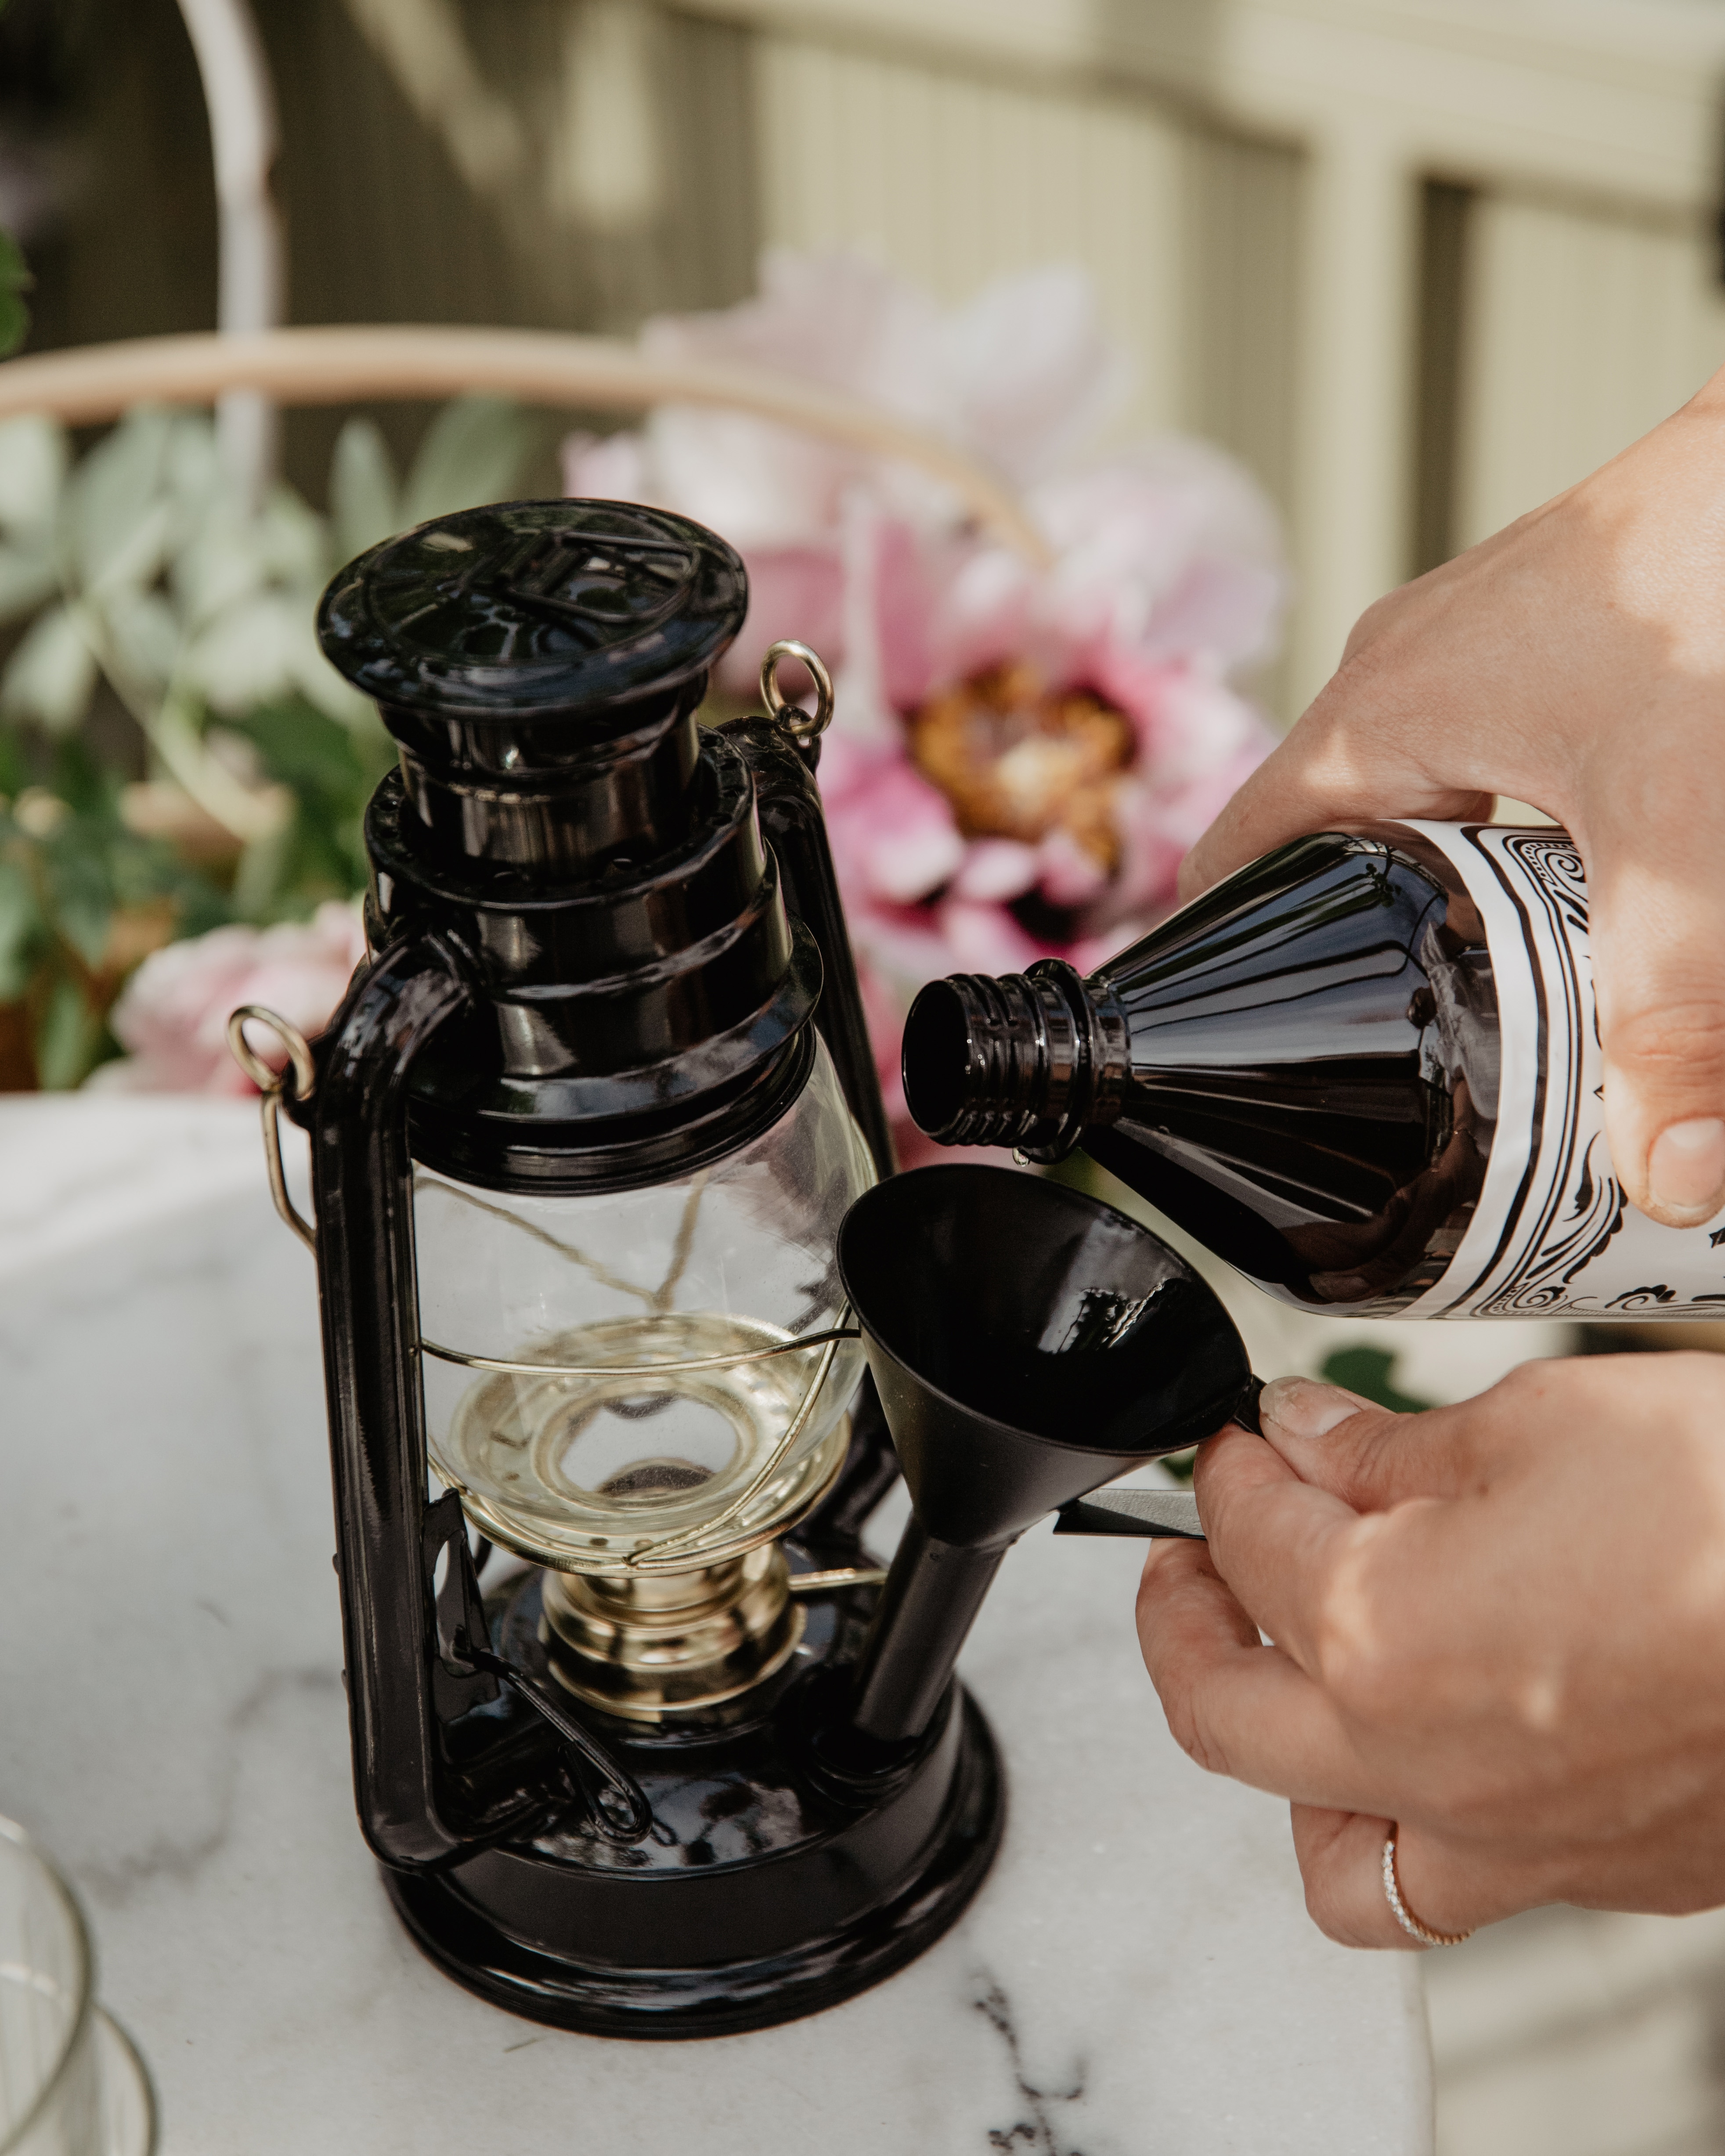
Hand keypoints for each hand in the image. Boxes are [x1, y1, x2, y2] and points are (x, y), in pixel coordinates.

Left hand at [1135, 1359, 1724, 1946]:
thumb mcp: (1536, 1422)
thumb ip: (1387, 1449)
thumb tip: (1303, 1439)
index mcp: (1375, 1632)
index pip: (1246, 1536)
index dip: (1232, 1468)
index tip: (1246, 1442)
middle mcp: (1423, 1762)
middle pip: (1222, 1709)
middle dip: (1179, 1621)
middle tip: (1187, 1562)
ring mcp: (1513, 1840)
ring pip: (1330, 1857)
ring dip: (1281, 1771)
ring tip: (1286, 1689)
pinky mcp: (1602, 1875)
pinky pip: (1454, 1889)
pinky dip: (1412, 1831)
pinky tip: (1430, 1754)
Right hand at [1180, 373, 1724, 1227]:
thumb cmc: (1724, 571)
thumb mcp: (1689, 837)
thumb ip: (1675, 1016)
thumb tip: (1666, 1172)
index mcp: (1377, 713)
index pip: (1233, 866)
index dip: (1226, 975)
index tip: (1262, 1071)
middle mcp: (1410, 672)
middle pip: (1337, 856)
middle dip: (1377, 965)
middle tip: (1421, 1074)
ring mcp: (1492, 648)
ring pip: (1437, 813)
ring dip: (1467, 906)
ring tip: (1518, 1004)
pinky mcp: (1574, 642)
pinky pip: (1511, 770)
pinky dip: (1538, 846)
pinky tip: (1608, 897)